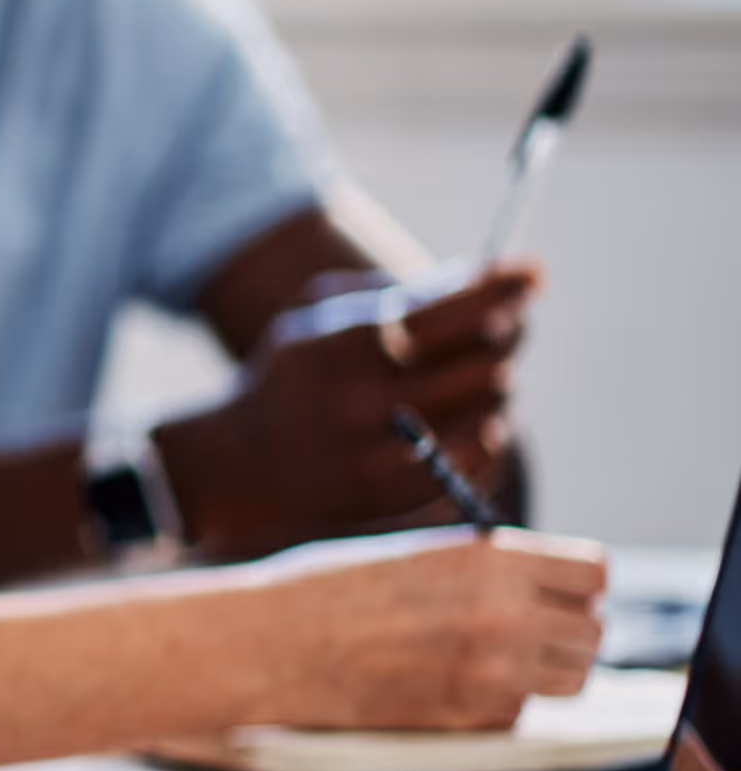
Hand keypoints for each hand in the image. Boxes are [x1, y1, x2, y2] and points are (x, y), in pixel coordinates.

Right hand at [160, 263, 534, 555]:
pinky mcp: (394, 496)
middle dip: (503, 336)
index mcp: (341, 341)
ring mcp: (377, 452)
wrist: (243, 463)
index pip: (447, 308)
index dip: (498, 289)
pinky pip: (477, 458)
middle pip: (484, 359)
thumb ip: (397, 293)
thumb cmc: (296, 375)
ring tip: (481, 378)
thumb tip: (487, 274)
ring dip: (496, 387)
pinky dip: (487, 434)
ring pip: (492, 409)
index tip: (529, 275)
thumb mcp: (322, 317)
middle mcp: (360, 397)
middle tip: (506, 328)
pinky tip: (474, 423)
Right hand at [253, 526, 606, 728]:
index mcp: (490, 560)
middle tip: (526, 630)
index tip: (558, 592)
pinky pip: (519, 713)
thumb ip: (484, 568)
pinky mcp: (472, 720)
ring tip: (495, 659)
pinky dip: (496, 703)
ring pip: (571, 680)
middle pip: (592, 632)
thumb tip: (537, 587)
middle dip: (564, 631)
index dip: (576, 585)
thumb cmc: (324, 592)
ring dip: (543, 671)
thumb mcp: (414, 554)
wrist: (268, 646)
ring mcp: (493, 674)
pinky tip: (447, 684)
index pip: (594, 574)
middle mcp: (505, 616)